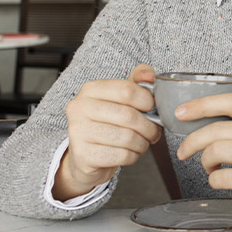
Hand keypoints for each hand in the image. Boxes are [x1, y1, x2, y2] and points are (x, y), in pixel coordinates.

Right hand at [54, 64, 161, 199]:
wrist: (87, 157)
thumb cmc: (108, 123)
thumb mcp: (120, 99)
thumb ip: (136, 82)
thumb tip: (150, 75)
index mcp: (90, 89)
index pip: (127, 90)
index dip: (147, 101)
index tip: (152, 109)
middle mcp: (80, 108)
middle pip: (129, 116)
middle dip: (149, 127)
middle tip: (154, 132)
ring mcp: (78, 132)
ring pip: (127, 138)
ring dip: (143, 143)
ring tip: (142, 143)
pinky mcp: (83, 155)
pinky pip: (122, 155)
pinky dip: (133, 156)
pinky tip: (130, 153)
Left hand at [174, 93, 231, 217]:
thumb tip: (199, 119)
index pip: (231, 102)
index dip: (201, 105)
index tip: (181, 112)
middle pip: (218, 131)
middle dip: (193, 141)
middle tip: (184, 151)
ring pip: (217, 153)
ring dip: (205, 161)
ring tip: (210, 166)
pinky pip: (223, 178)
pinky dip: (213, 180)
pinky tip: (220, 178)